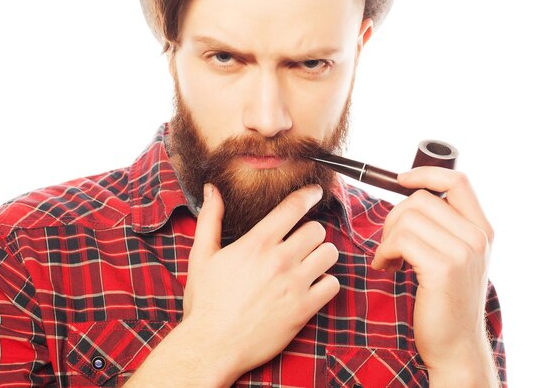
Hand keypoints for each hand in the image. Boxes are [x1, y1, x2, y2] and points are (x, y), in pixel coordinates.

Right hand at [182, 183, 339, 382]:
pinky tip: (311, 285)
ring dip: (321, 254)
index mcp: (257, 243)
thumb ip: (210, 218)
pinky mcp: (304, 309)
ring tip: (309, 261)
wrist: (213, 345)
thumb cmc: (206, 301)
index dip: (309, 195)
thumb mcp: (202, 255)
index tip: (315, 193)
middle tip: (301, 240)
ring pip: (329, 254)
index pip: (293, 207)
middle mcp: (280, 260)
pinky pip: (332, 285)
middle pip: (317, 229)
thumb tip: (212, 190)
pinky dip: (326, 283)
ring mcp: (295, 285)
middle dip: (310, 231)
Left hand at [372, 167, 497, 383]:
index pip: (458, 181)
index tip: (400, 180)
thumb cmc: (445, 299)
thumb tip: (408, 192)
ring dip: (386, 238)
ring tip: (388, 259)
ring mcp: (463, 252)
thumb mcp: (454, 257)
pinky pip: (399, 240)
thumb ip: (443, 226)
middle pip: (420, 198)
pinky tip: (385, 267)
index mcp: (482, 230)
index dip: (425, 173)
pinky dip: (383, 252)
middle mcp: (477, 238)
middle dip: (393, 217)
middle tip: (390, 244)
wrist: (455, 345)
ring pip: (405, 218)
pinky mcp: (443, 268)